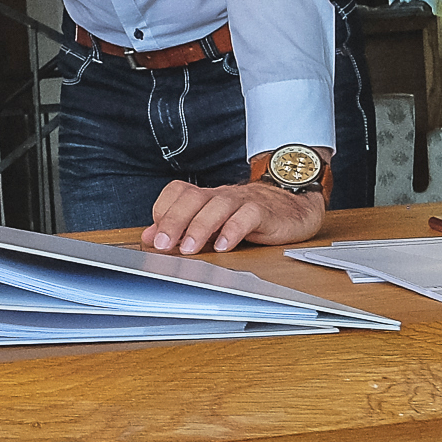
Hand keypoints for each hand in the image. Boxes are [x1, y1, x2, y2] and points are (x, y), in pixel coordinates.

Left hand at [145, 178, 328, 254]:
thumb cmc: (248, 216)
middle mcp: (221, 196)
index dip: (163, 211)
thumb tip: (148, 236)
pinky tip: (224, 246)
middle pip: (193, 198)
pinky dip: (233, 231)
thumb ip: (181, 227)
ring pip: (218, 206)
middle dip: (174, 221)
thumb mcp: (211, 221)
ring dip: (200, 228)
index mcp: (206, 197)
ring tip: (189, 249)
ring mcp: (243, 201)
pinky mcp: (264, 212)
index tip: (155, 237)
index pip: (178, 192)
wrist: (292, 205)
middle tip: (163, 245)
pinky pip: (247, 216)